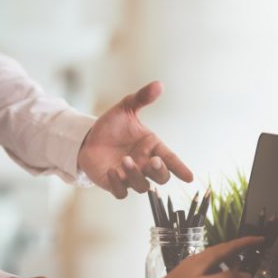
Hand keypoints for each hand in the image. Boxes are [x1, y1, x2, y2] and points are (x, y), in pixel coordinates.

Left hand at [77, 81, 192, 198]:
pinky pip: (121, 192)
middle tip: (153, 161)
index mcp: (152, 147)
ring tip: (125, 160)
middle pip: (161, 177)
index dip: (180, 168)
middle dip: (160, 171)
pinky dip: (118, 184)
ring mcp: (130, 176)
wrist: (88, 138)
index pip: (170, 159)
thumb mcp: (126, 109)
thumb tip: (158, 84)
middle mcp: (144, 164)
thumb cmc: (111, 126)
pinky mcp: (114, 184)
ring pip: (142, 186)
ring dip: (136, 175)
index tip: (189, 177)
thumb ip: (142, 99)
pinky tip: (112, 171)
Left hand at [134, 236, 264, 277]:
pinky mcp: (191, 275)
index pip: (230, 246)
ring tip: (239, 276)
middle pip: (225, 251)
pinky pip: (211, 271)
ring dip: (230, 267)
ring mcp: (194, 266)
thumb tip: (245, 275)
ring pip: (218, 262)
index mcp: (204, 258)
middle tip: (255, 256)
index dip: (247, 242)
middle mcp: (199, 259)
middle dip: (241, 254)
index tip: (260, 239)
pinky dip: (220, 275)